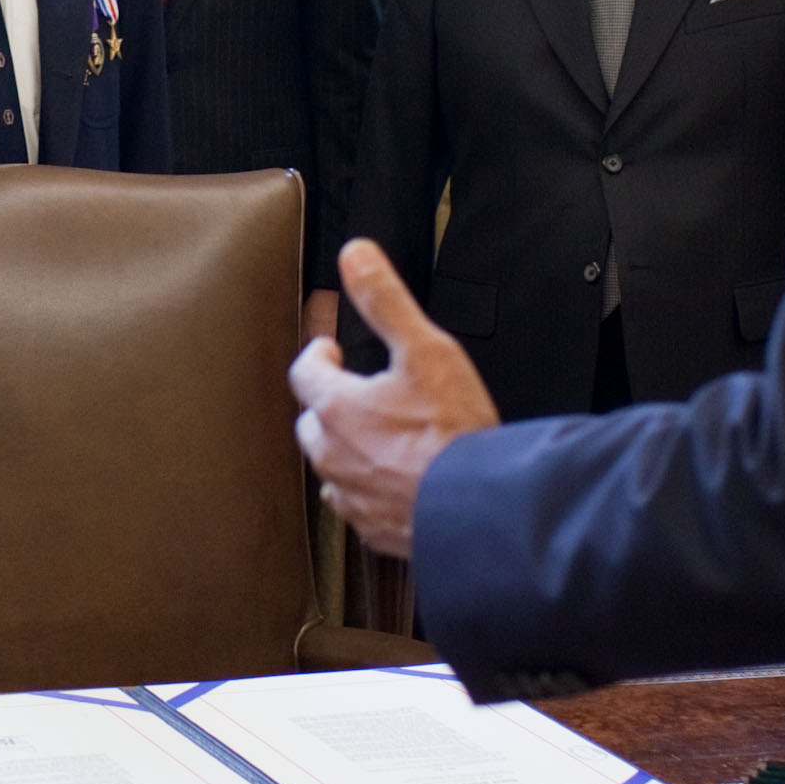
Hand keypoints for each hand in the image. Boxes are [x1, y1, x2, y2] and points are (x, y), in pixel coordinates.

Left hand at [288, 240, 499, 559]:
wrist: (480, 508)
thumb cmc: (454, 432)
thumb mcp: (424, 348)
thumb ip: (385, 299)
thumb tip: (355, 255)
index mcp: (336, 408)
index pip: (304, 372)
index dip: (318, 356)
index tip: (332, 350)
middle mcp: (333, 454)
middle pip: (312, 420)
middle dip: (328, 402)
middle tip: (354, 390)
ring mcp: (351, 495)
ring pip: (332, 464)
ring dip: (347, 447)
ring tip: (376, 435)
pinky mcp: (373, 527)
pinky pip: (356, 503)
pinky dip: (367, 487)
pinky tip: (393, 481)